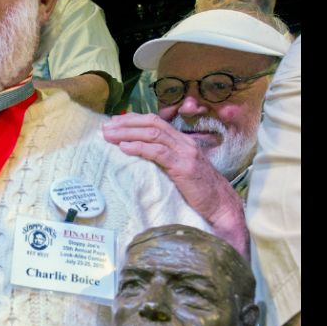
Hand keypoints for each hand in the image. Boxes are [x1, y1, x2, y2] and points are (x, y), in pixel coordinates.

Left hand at [101, 112, 247, 256]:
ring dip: (127, 133)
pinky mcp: (184, 167)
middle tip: (105, 126)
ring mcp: (185, 153)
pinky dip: (139, 148)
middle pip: (151, 123)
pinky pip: (158, 152)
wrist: (221, 206)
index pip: (155, 121)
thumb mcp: (180, 169)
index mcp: (182, 141)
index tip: (114, 121)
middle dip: (126, 123)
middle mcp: (184, 142)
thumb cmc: (199, 191)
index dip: (133, 119)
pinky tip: (124, 148)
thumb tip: (139, 155)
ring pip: (152, 134)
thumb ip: (164, 159)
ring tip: (109, 136)